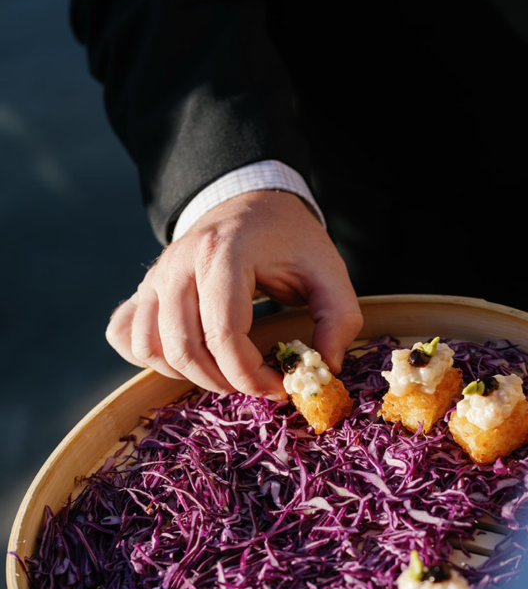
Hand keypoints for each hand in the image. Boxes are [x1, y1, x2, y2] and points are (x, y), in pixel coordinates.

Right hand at [106, 191, 362, 397]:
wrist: (251, 202)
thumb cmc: (289, 239)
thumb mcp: (329, 271)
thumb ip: (339, 318)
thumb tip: (325, 367)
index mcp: (224, 254)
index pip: (225, 335)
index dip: (252, 375)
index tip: (280, 386)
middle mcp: (179, 264)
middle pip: (184, 349)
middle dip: (223, 382)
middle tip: (257, 384)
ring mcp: (155, 277)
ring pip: (152, 348)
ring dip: (189, 376)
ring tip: (228, 372)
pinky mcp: (143, 289)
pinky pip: (127, 337)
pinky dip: (153, 359)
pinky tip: (190, 358)